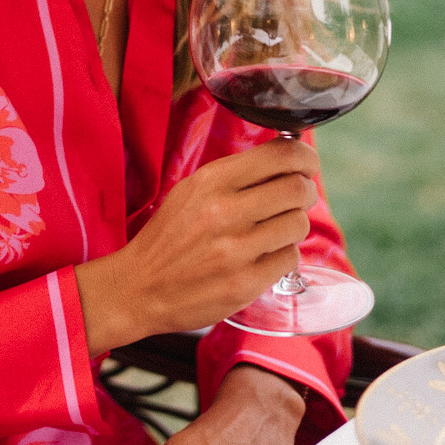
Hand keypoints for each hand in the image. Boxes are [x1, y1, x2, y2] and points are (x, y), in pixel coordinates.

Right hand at [74, 139, 319, 355]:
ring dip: (293, 225)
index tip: (307, 164)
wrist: (138, 288)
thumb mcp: (191, 192)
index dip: (304, 157)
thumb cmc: (168, 238)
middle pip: (297, 189)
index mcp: (211, 182)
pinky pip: (290, 259)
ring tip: (274, 230)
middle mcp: (224, 212)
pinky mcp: (244, 284)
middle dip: (305, 192)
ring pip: (298, 224)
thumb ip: (235, 176)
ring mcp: (235, 251)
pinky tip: (263, 256)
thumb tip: (285, 161)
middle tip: (298, 199)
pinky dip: (283, 256)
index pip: (279, 156)